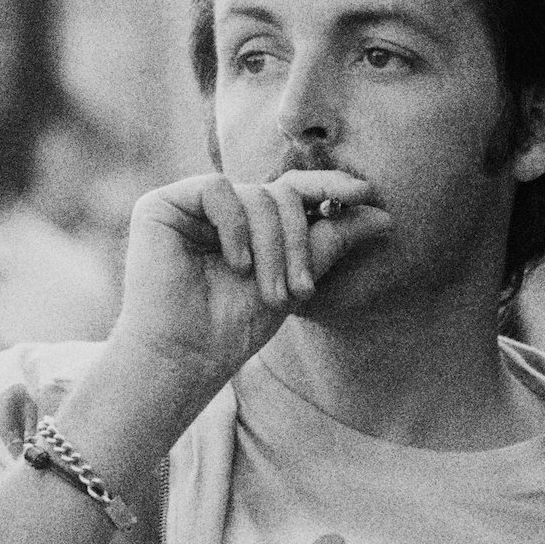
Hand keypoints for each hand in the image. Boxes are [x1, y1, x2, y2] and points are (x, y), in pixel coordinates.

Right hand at [113, 171, 391, 378]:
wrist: (185, 357)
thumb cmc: (233, 328)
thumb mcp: (295, 283)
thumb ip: (330, 243)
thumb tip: (384, 215)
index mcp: (246, 223)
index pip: (291, 191)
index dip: (327, 187)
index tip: (366, 194)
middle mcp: (218, 210)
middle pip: (279, 195)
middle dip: (298, 242)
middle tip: (300, 291)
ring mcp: (189, 206)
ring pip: (255, 196)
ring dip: (273, 247)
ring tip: (270, 293)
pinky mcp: (160, 206)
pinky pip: (218, 190)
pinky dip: (236, 227)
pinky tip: (237, 264)